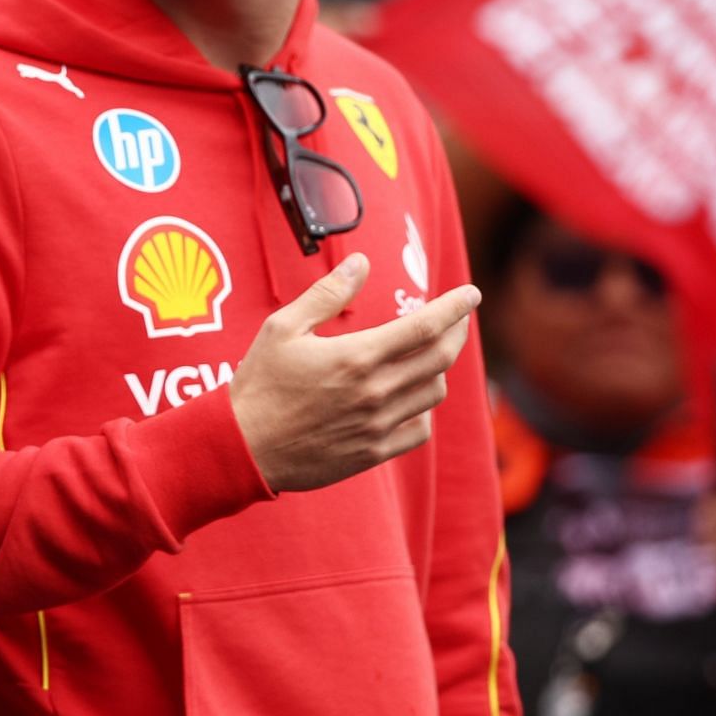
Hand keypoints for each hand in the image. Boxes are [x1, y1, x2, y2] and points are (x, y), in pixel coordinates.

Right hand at [228, 253, 477, 492]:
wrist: (243, 447)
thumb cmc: (259, 383)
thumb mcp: (283, 327)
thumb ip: (327, 294)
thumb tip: (361, 263)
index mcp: (356, 357)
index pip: (425, 327)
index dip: (455, 307)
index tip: (471, 293)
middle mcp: (375, 392)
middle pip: (440, 358)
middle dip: (457, 332)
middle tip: (458, 319)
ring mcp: (377, 425)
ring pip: (433, 393)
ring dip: (439, 369)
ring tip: (428, 355)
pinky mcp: (372, 452)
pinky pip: (419, 430)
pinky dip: (424, 409)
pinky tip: (411, 397)